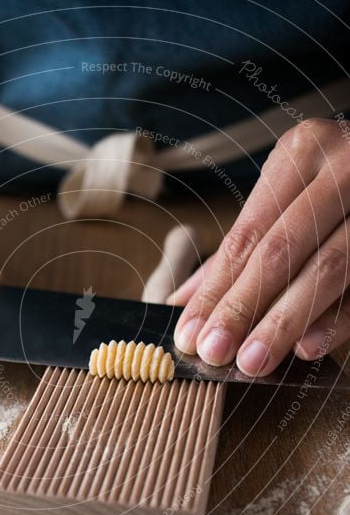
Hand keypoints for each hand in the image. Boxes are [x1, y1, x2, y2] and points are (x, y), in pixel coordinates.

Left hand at [169, 118, 349, 374]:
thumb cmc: (336, 188)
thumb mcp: (286, 200)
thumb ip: (239, 250)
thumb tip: (181, 302)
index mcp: (301, 153)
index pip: (246, 235)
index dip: (214, 289)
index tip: (188, 334)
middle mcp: (341, 168)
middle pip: (280, 251)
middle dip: (242, 307)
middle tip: (214, 352)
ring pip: (326, 269)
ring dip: (284, 322)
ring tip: (252, 361)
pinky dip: (336, 320)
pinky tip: (307, 347)